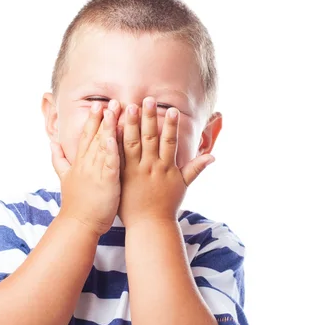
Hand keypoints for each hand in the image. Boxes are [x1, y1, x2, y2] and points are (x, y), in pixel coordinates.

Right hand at [50, 101, 120, 236]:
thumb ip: (59, 159)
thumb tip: (52, 142)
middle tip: (111, 101)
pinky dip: (112, 149)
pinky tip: (116, 136)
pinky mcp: (106, 182)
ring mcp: (96, 172)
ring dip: (110, 127)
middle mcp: (87, 164)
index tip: (99, 104)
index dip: (92, 120)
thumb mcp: (64, 178)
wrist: (78, 224)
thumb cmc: (76, 204)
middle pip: (95, 136)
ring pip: (103, 145)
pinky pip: (110, 163)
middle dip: (103, 118)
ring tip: (117, 111)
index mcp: (79, 163)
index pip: (86, 137)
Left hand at [116, 97, 213, 228]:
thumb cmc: (167, 205)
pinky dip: (113, 142)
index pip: (169, 142)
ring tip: (128, 106)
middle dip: (149, 118)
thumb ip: (196, 168)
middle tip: (147, 99)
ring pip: (132, 143)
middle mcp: (151, 167)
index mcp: (166, 167)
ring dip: (130, 124)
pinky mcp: (121, 176)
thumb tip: (213, 157)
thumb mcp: (183, 186)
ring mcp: (135, 171)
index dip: (171, 125)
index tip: (171, 109)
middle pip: (150, 138)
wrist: (150, 224)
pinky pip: (117, 156)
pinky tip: (110, 128)